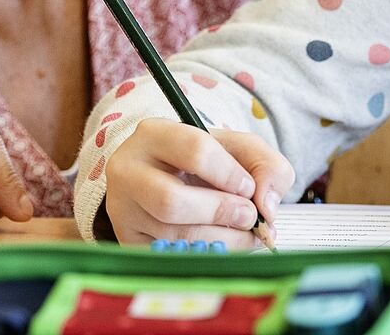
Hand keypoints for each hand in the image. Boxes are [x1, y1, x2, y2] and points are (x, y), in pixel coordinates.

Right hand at [103, 119, 293, 248]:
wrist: (171, 180)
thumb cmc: (207, 163)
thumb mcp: (239, 149)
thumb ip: (266, 166)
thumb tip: (267, 206)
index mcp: (154, 134)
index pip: (194, 150)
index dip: (230, 174)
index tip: (249, 188)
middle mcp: (127, 170)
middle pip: (172, 201)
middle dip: (221, 212)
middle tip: (249, 217)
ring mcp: (122, 209)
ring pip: (171, 234)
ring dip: (220, 239)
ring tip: (243, 234)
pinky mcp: (127, 241)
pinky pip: (168, 256)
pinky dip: (204, 256)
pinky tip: (223, 246)